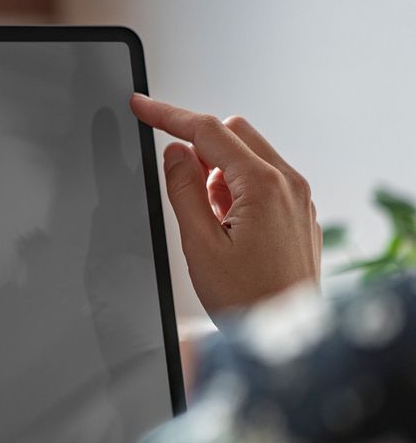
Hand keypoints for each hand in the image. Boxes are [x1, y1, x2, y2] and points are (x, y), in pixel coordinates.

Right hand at [131, 95, 321, 314]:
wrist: (289, 336)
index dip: (168, 116)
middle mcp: (289, 184)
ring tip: (211, 223)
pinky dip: (238, 190)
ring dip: (220, 172)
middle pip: (235, 133)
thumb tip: (175, 154)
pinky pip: (265, 181)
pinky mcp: (299, 214)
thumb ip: (184, 191)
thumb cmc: (249, 300)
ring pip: (250, 156)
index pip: (208, 131)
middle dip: (201, 147)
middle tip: (182, 184)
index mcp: (263, 186)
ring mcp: (298, 199)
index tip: (142, 106)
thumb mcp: (200, 245)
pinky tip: (229, 229)